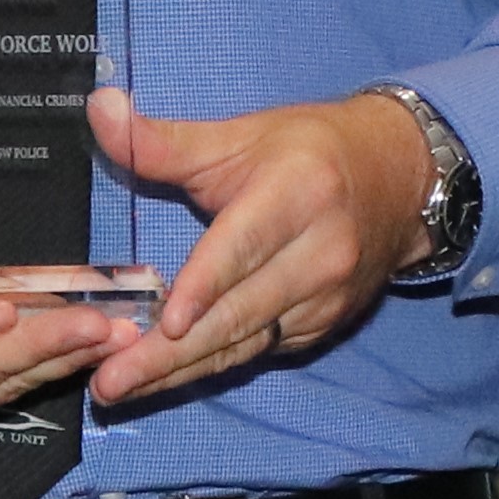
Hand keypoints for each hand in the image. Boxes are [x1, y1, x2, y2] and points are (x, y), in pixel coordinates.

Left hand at [83, 83, 429, 409]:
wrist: (398, 179)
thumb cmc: (309, 152)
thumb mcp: (240, 135)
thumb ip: (165, 139)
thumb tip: (100, 109)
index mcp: (299, 194)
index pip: (243, 247)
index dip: (204, 286)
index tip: (165, 322)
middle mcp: (321, 253)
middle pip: (238, 312)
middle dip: (170, 353)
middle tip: (110, 381)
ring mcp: (327, 298)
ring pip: (244, 343)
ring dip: (179, 372)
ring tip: (121, 389)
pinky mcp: (322, 326)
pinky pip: (257, 352)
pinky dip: (208, 367)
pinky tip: (162, 381)